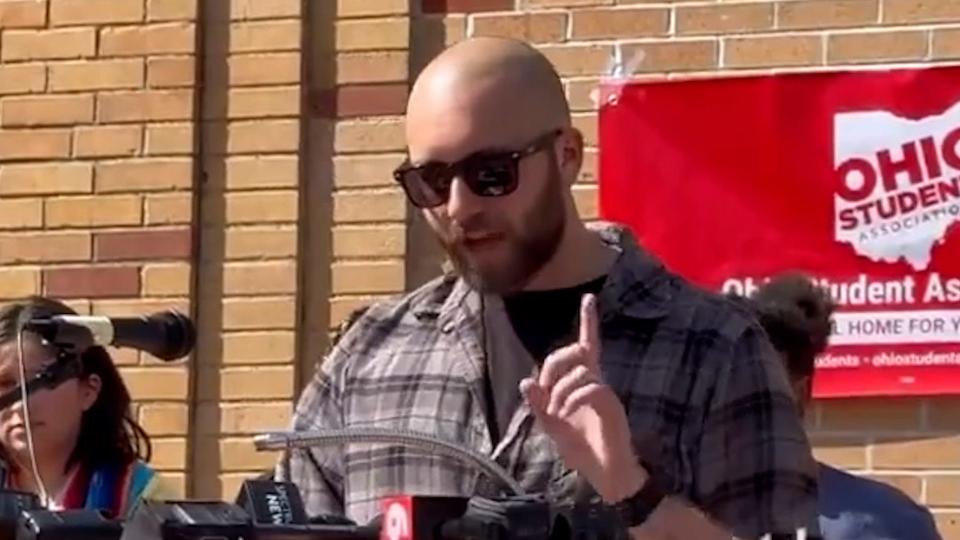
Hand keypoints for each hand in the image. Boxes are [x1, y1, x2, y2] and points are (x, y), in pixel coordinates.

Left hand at [519, 293, 646, 501]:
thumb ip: (538, 405)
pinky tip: (567, 415)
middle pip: (575, 351)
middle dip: (554, 364)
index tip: (590, 297)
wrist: (605, 474)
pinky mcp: (611, 404)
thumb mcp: (551, 426)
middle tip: (544, 393)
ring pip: (579, 370)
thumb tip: (524, 382)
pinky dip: (572, 400)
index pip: (585, 346)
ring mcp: (605, 392)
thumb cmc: (581, 449)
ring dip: (559, 390)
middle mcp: (596, 381)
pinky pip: (589, 388)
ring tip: (557, 414)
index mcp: (582, 383)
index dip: (588, 322)